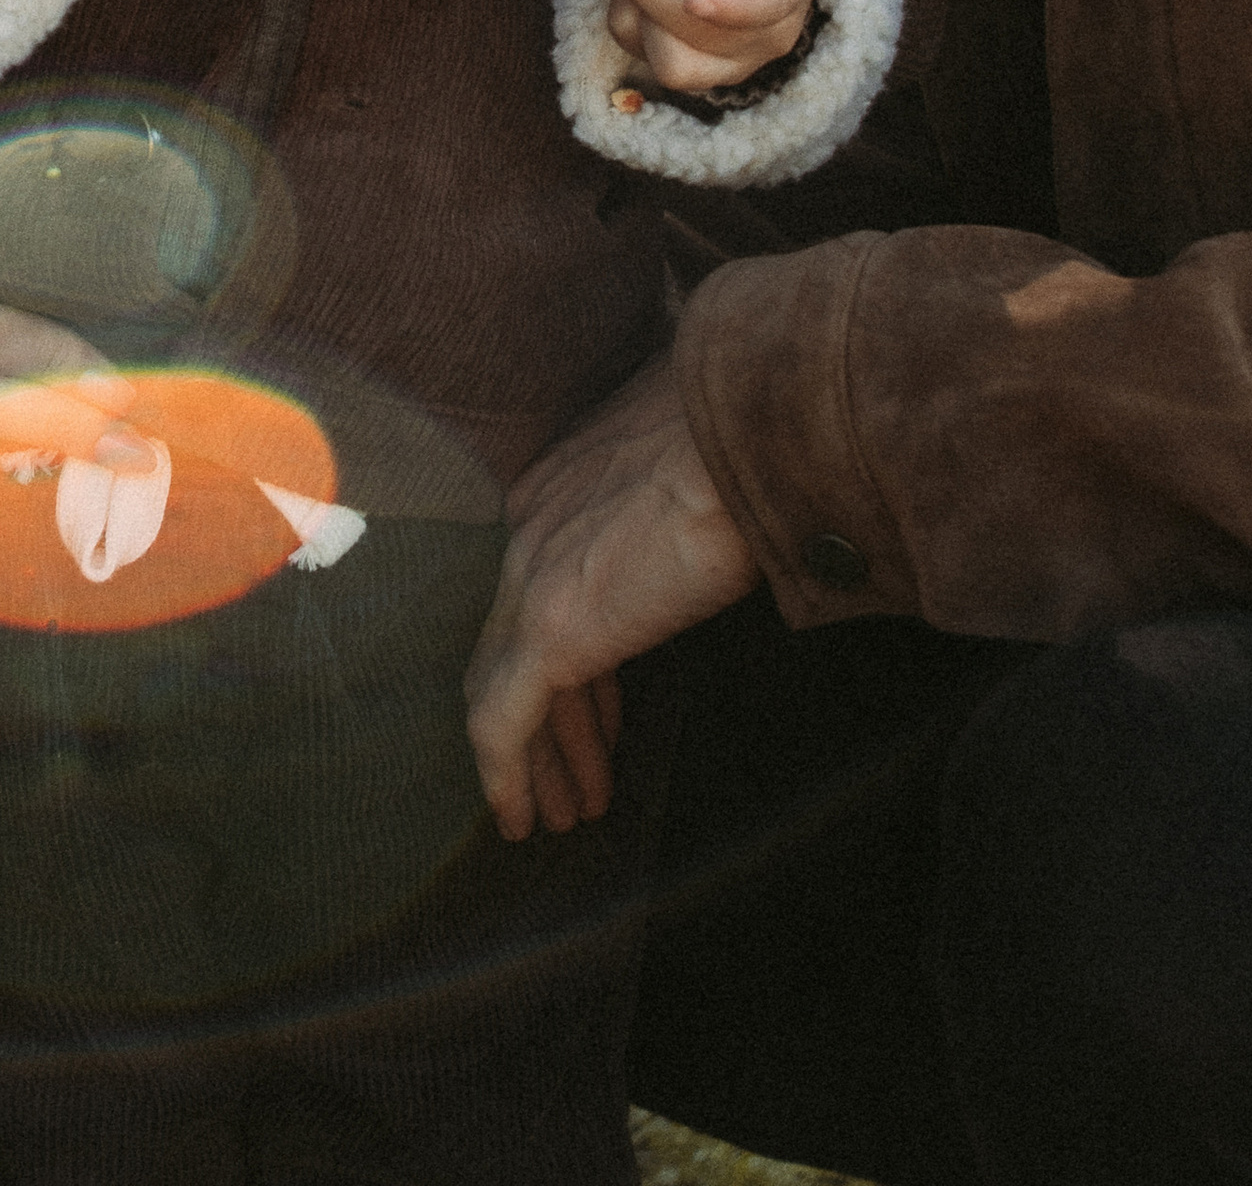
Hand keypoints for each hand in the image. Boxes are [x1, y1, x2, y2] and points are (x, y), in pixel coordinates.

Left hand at [464, 357, 759, 840]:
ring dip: (538, 762)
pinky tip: (520, 819)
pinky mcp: (550, 628)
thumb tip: (713, 536)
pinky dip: (507, 773)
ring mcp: (532, 575)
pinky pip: (501, 720)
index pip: (541, 588)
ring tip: (560, 818)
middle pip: (515, 643)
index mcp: (558, 485)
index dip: (573, 662)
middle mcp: (529, 526)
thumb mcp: (691, 468)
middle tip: (571, 784)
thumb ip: (675, 508)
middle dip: (551, 724)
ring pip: (503, 689)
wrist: (749, 432)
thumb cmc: (743, 440)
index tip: (600, 713)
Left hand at [605, 0, 819, 93]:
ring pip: (674, 62)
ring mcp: (731, 63)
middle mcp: (768, 34)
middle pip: (708, 37)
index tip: (697, 0)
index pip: (769, 6)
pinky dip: (627, 22)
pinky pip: (645, 58)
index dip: (733, 10)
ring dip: (638, 13)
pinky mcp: (692, 72)